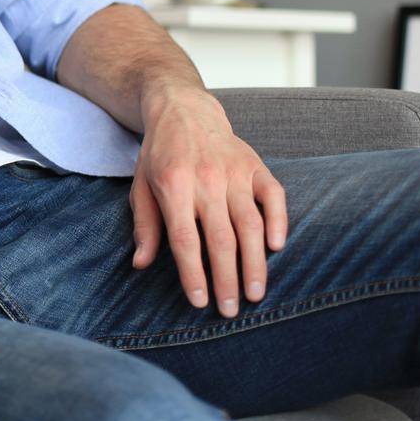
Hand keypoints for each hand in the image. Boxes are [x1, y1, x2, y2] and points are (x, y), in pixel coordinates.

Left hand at [130, 88, 287, 316]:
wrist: (183, 109)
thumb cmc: (160, 155)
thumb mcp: (141, 185)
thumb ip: (145, 225)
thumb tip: (140, 264)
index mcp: (173, 186)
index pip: (185, 239)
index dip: (193, 273)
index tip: (199, 302)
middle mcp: (205, 179)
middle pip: (221, 239)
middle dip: (226, 279)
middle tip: (231, 310)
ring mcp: (234, 171)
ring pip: (250, 224)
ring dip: (255, 263)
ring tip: (256, 294)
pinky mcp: (256, 165)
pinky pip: (274, 196)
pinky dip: (279, 221)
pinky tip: (277, 248)